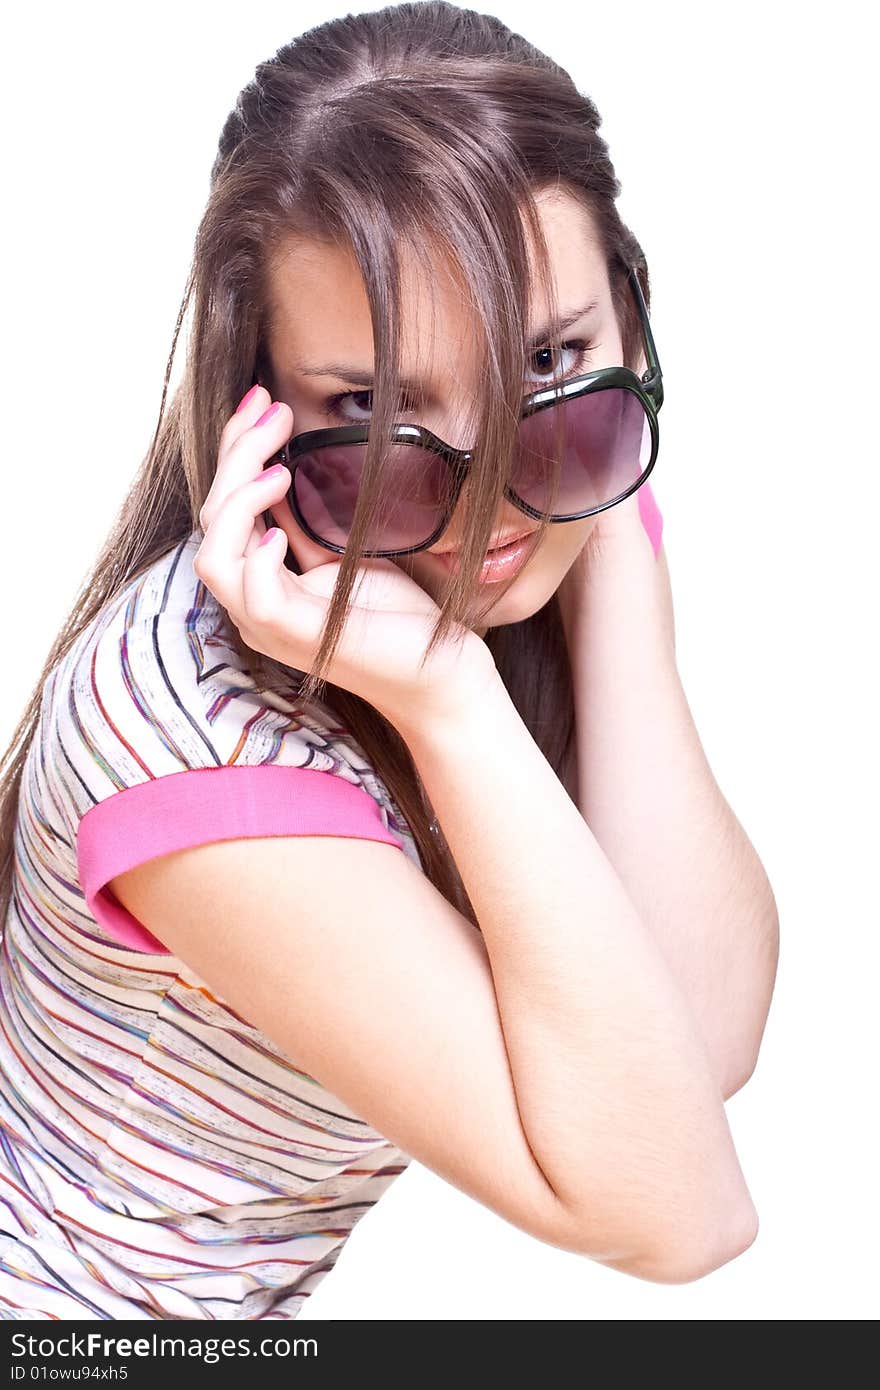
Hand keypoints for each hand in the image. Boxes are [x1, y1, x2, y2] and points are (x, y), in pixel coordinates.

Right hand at [194, 386, 494, 727]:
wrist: (439, 669)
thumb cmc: (398, 615)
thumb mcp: (345, 550)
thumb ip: (308, 519)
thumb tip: (290, 460)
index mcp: (261, 581)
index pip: (224, 506)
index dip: (236, 448)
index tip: (264, 399)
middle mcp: (253, 603)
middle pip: (211, 521)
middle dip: (235, 455)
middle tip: (272, 409)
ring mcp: (269, 624)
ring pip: (213, 556)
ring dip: (237, 501)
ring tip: (277, 467)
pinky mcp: (296, 636)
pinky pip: (250, 594)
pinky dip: (256, 556)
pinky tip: (281, 528)